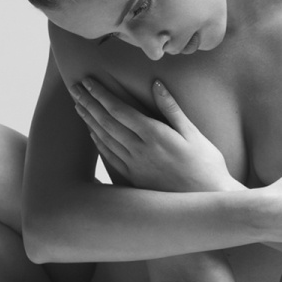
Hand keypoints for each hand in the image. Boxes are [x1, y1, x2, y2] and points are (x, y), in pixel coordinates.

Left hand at [72, 77, 237, 193]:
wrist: (207, 199)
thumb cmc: (206, 164)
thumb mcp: (193, 133)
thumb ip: (171, 108)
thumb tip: (156, 84)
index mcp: (155, 135)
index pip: (119, 110)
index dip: (101, 95)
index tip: (88, 82)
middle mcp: (140, 150)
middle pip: (106, 122)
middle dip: (89, 103)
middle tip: (75, 89)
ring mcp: (135, 166)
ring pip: (105, 139)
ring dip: (89, 120)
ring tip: (78, 106)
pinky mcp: (134, 179)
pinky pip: (110, 157)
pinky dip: (98, 143)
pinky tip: (92, 133)